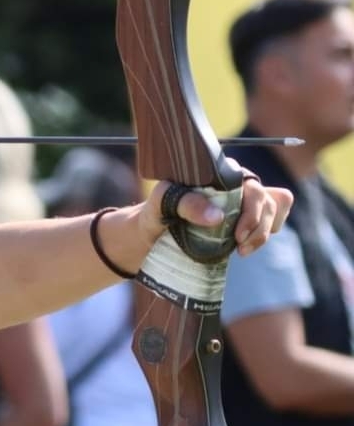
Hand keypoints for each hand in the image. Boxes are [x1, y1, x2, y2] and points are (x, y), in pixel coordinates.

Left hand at [138, 171, 292, 257]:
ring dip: (263, 233)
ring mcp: (241, 201)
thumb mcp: (160, 204)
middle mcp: (233, 184)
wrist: (152, 233)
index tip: (238, 235)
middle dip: (259, 226)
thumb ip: (185, 203)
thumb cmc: (155, 213)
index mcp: (217, 174)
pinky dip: (265, 233)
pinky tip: (246, 246)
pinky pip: (271, 219)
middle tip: (240, 249)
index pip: (249, 184)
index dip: (252, 210)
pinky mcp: (244, 218)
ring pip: (273, 209)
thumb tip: (218, 216)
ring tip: (242, 251)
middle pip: (267, 198)